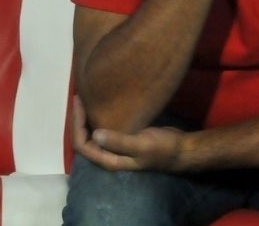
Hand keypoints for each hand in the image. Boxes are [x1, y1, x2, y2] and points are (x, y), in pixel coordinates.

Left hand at [70, 95, 186, 171]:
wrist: (181, 149)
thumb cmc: (162, 148)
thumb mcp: (142, 145)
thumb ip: (119, 142)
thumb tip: (95, 134)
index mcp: (110, 160)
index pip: (82, 145)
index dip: (77, 125)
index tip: (79, 103)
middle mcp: (109, 155)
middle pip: (83, 139)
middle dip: (78, 120)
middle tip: (79, 97)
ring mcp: (115, 148)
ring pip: (92, 133)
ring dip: (86, 118)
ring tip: (86, 98)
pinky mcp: (123, 139)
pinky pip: (104, 128)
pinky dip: (98, 117)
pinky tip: (101, 105)